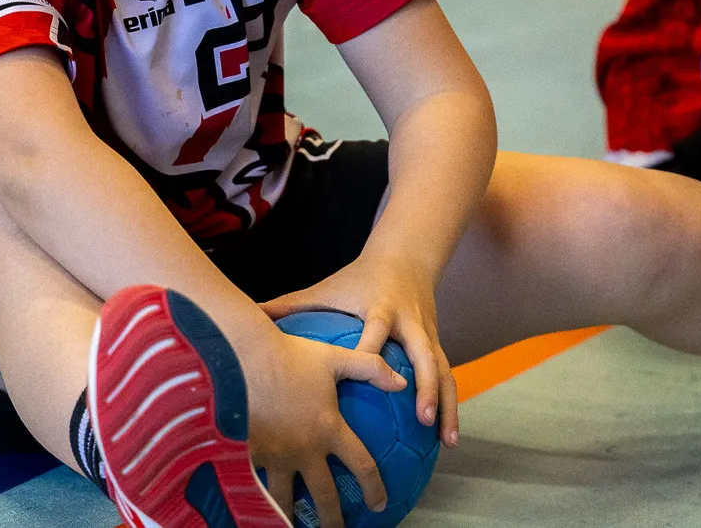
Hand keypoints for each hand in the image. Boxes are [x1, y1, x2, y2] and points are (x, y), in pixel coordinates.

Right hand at [244, 327, 405, 527]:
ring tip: (293, 526)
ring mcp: (274, 456)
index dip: (374, 488)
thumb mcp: (333, 357)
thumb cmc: (287, 354)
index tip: (379, 504)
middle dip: (333, 520)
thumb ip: (369, 368)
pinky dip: (256, 498)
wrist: (238, 355)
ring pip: (285, 499)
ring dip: (291, 516)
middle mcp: (304, 450)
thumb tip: (401, 380)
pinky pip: (253, 483)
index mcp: (328, 429)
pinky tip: (255, 505)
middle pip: (324, 497)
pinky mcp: (246, 453)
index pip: (362, 466)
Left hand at [264, 250, 456, 445]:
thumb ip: (291, 305)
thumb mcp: (327, 289)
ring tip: (445, 443)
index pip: (376, 334)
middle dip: (425, 387)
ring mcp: (428, 335)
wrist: (406, 257)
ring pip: (443, 372)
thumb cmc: (357, 279)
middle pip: (423, 356)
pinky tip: (446, 441)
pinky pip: (447, 378)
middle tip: (421, 419)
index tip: (369, 378)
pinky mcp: (438, 344)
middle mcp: (409, 323)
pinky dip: (449, 407)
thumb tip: (251, 315)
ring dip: (446, 406)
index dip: (372, 354)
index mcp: (379, 309)